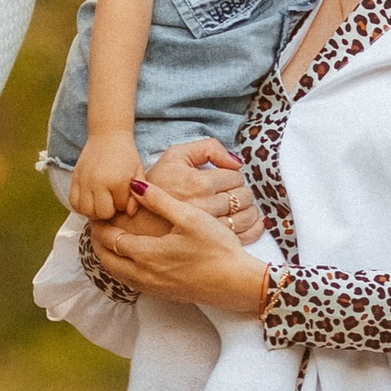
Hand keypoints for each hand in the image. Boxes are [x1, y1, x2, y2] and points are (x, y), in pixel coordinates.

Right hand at [69, 130, 144, 223]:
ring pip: (86, 211)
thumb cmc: (126, 154)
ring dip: (94, 210)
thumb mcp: (138, 172)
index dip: (124, 204)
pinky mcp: (75, 178)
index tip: (124, 193)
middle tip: (112, 200)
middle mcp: (99, 182)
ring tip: (100, 202)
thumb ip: (137, 195)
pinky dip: (81, 206)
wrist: (108, 134)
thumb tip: (130, 214)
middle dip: (110, 210)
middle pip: (102, 213)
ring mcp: (85, 181)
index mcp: (118, 181)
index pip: (121, 208)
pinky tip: (89, 200)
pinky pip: (73, 202)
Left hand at [91, 173, 270, 317]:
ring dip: (109, 256)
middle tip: (97, 225)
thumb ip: (159, 200)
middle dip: (98, 241)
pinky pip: (131, 281)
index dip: (99, 224)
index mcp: (146, 254)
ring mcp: (153, 287)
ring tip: (110, 239)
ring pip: (117, 273)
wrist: (236, 283)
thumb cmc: (217, 248)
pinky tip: (132, 258)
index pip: (109, 238)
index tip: (96, 212)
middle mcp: (144, 274)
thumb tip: (134, 185)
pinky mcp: (163, 294)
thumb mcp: (188, 217)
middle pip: (107, 259)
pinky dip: (122, 267)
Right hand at [141, 139, 261, 245]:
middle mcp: (206, 206)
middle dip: (241, 191)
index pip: (236, 176)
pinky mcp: (211, 242)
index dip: (233, 175)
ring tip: (238, 204)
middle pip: (243, 195)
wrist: (137, 221)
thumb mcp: (175, 155)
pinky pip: (245, 235)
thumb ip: (207, 148)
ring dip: (248, 208)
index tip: (225, 178)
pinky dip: (253, 228)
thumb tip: (235, 161)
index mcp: (199, 182)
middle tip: (231, 191)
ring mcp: (209, 228)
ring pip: (246, 215)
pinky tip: (250, 221)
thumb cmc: (157, 185)